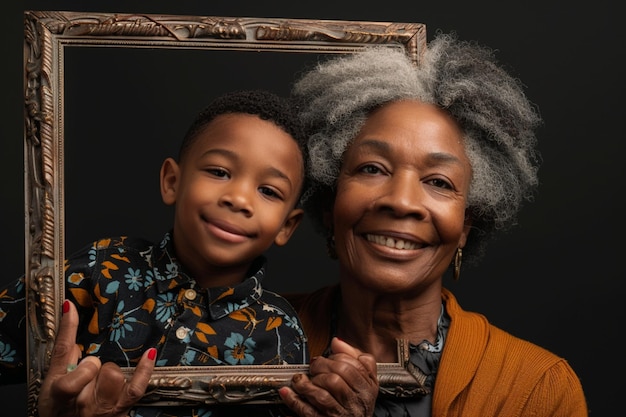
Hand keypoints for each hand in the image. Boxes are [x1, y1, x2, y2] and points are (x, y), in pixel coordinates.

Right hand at [37, 300, 156, 416]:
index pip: (61, 354)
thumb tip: (71, 325)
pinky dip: (144, 369)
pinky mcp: (121, 410)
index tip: (71, 308)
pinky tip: (149, 353)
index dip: (68, 330)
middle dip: (92, 366)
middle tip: (87, 378)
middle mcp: (81, 401)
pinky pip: (137, 386)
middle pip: (94, 365)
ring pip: (114, 373)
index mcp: (58, 391)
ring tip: (101, 386)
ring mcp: (103, 407)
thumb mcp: (52, 385)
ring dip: (110, 375)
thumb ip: (62, 355)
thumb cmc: (61, 410)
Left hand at [279, 337, 378, 416]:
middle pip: (337, 378)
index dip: (337, 357)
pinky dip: (294, 400)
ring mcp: (340, 414)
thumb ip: (354, 358)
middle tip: (314, 367)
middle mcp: (356, 402)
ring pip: (322, 395)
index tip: (329, 357)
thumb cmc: (357, 404)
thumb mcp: (365, 381)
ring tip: (302, 380)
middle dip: (320, 367)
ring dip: (308, 384)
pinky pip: (307, 411)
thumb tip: (337, 341)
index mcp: (367, 388)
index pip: (354, 366)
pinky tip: (287, 392)